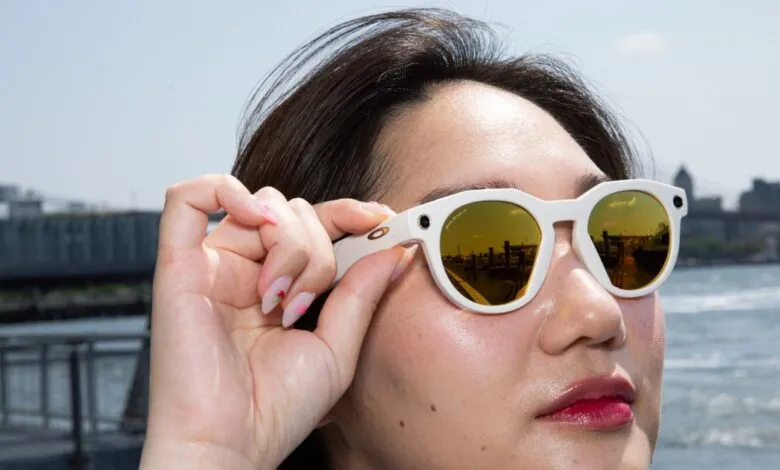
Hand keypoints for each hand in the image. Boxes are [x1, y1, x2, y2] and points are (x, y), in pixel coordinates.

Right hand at [139, 175, 412, 469]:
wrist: (232, 444)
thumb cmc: (277, 408)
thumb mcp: (337, 346)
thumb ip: (362, 293)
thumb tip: (395, 247)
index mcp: (280, 285)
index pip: (316, 225)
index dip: (348, 213)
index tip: (382, 219)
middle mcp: (245, 270)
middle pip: (292, 212)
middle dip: (316, 247)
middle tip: (307, 300)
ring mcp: (211, 266)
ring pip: (260, 204)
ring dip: (287, 240)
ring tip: (279, 295)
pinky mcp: (177, 266)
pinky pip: (187, 199)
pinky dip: (224, 191)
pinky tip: (256, 220)